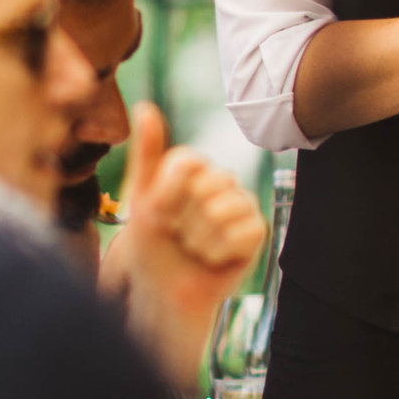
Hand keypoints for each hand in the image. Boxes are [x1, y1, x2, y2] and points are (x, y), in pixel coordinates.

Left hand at [99, 102, 268, 391]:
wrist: (166, 293)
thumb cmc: (151, 247)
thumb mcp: (141, 198)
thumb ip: (147, 153)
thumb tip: (145, 105)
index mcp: (193, 168)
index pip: (186, 162)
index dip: (167, 195)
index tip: (159, 214)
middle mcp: (220, 180)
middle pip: (204, 186)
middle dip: (182, 220)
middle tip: (178, 235)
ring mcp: (241, 204)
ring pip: (222, 210)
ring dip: (199, 239)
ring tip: (195, 248)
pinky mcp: (256, 230)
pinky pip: (243, 231)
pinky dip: (220, 251)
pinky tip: (214, 258)